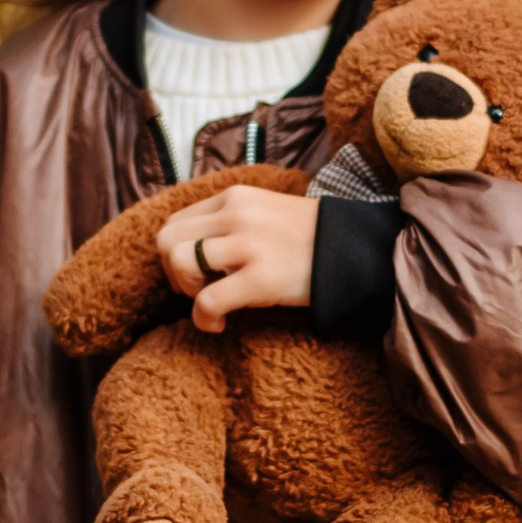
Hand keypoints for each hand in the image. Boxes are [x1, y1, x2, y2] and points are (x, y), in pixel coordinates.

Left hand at [155, 184, 318, 334]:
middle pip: (168, 240)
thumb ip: (230, 219)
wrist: (353, 253)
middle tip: (196, 290)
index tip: (194, 273)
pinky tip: (218, 325)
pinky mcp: (260, 278)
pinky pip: (206, 300)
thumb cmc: (309, 239)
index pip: (176, 222)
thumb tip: (193, 245)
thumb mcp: (265, 212)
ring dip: (186, 290)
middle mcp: (237, 214)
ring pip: (181, 262)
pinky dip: (203, 318)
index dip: (174, 253)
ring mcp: (248, 245)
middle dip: (174, 272)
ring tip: (209, 301)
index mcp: (235, 198)